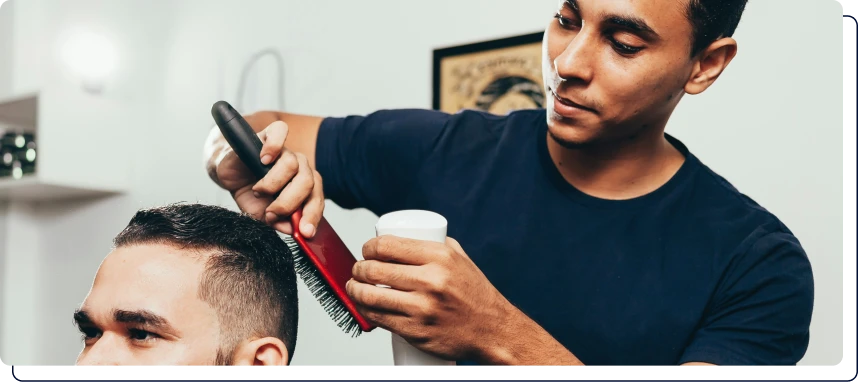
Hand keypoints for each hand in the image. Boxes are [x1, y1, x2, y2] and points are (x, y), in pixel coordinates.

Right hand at [208, 120, 323, 236]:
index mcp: (303, 187)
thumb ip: (278, 222)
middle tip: (271, 213)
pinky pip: (280, 132)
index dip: (313, 215)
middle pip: (308, 181)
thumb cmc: (248, 192)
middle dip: (290, 202)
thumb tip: (292, 229)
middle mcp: (299, 167)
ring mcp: (285, 150)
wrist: (227, 174)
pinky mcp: (269, 135)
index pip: (317, 198)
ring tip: (258, 190)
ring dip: (273, 183)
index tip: (305, 231)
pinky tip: (263, 160)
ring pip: (293, 164)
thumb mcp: (261, 214)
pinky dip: (273, 146)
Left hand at [346, 236, 515, 361]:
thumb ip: (436, 244)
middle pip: (375, 269)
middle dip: (358, 268)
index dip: (369, 247)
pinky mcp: (415, 331)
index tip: (367, 251)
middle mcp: (431, 281)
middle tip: (359, 270)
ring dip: (355, 289)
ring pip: (371, 295)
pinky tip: (363, 306)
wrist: (492, 330)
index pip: (388, 246)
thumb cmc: (475, 295)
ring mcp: (422, 308)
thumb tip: (408, 235)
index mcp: (440, 257)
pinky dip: (364, 311)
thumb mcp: (461, 259)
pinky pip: (379, 319)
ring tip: (354, 286)